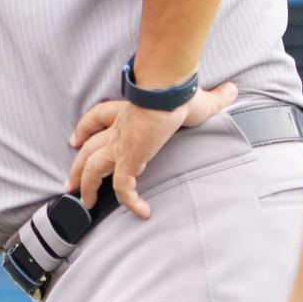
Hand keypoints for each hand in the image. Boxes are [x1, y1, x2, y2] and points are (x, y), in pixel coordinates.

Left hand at [66, 82, 236, 216]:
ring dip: (86, 186)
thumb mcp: (199, 96)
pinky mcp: (129, 159)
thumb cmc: (179, 91)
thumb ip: (216, 96)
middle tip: (70, 182)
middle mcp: (117, 128)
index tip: (75, 138)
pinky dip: (129, 201)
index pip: (97, 118)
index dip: (85, 128)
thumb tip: (232, 89)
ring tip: (84, 203)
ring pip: (92, 168)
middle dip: (77, 165)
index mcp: (126, 111)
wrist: (167, 93)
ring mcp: (120, 145)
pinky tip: (141, 212)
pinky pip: (123, 187)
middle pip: (87, 147)